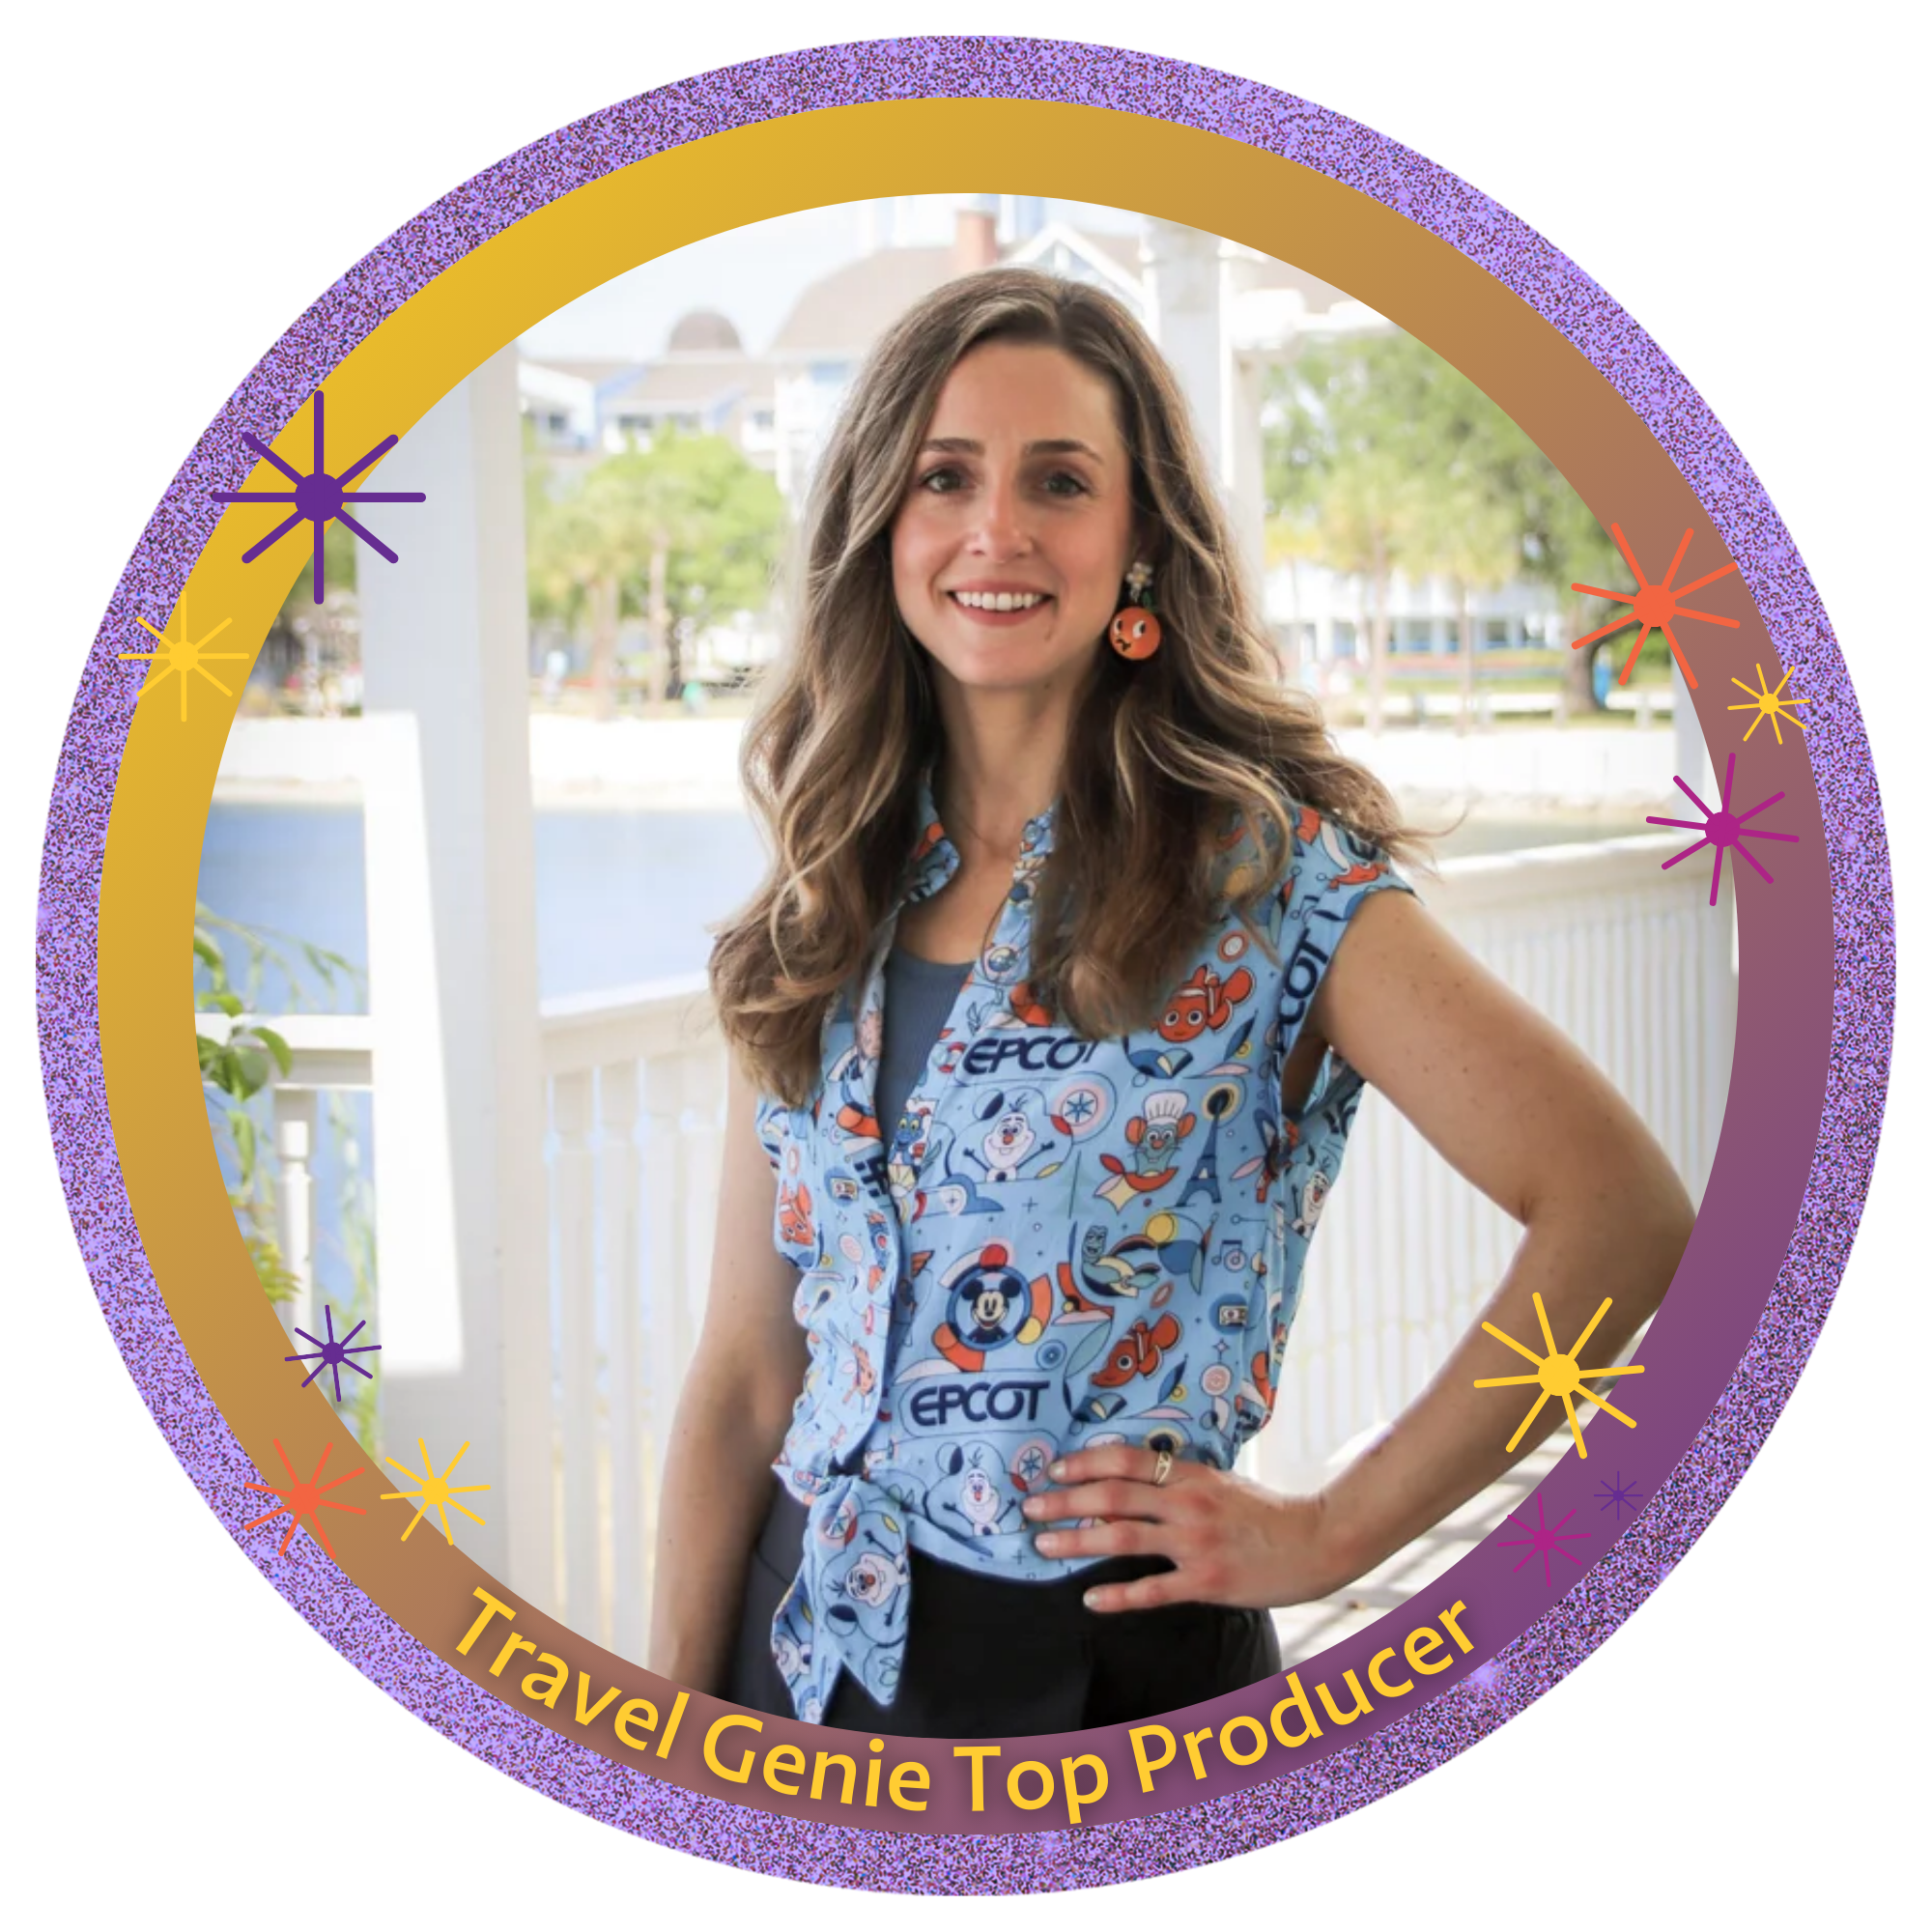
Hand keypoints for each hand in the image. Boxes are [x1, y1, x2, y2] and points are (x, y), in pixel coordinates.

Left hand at [1020, 1446, 1351, 1613]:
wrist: (1317, 1540)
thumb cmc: (1268, 1513)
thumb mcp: (1222, 1483)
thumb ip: (1181, 1482)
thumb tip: (1134, 1481)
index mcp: (1191, 1475)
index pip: (1127, 1460)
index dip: (1086, 1463)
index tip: (1054, 1469)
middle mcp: (1187, 1504)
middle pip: (1113, 1496)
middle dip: (1066, 1500)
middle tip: (1030, 1506)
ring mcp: (1196, 1544)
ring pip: (1123, 1538)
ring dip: (1077, 1541)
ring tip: (1044, 1544)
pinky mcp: (1207, 1582)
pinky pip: (1153, 1590)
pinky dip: (1118, 1596)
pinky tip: (1091, 1600)